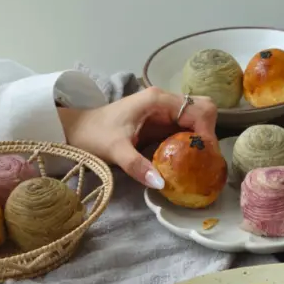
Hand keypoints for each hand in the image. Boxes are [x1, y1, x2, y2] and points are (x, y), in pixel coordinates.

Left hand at [58, 87, 217, 187]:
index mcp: (158, 100)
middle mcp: (165, 101)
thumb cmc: (92, 135)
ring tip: (199, 162)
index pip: (198, 110)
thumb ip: (137, 165)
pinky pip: (187, 129)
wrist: (74, 130)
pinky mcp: (162, 123)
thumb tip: (161, 184)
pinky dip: (193, 143)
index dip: (206, 132)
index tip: (205, 156)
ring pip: (198, 118)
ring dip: (202, 139)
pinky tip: (188, 161)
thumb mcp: (114, 150)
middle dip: (209, 132)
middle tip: (204, 158)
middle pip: (204, 109)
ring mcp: (165, 111)